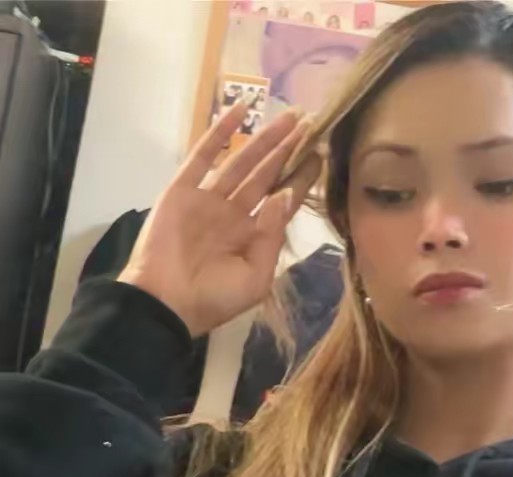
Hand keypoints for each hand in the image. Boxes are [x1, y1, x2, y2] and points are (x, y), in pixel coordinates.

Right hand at [117, 104, 320, 336]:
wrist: (166, 303)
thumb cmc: (215, 297)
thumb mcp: (257, 276)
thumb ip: (273, 236)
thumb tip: (285, 196)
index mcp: (253, 236)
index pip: (283, 201)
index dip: (301, 178)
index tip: (320, 154)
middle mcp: (234, 213)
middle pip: (266, 176)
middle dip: (287, 152)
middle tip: (309, 124)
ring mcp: (209, 199)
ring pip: (242, 161)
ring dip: (265, 139)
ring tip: (289, 116)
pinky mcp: (183, 189)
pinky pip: (204, 156)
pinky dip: (220, 133)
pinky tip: (241, 111)